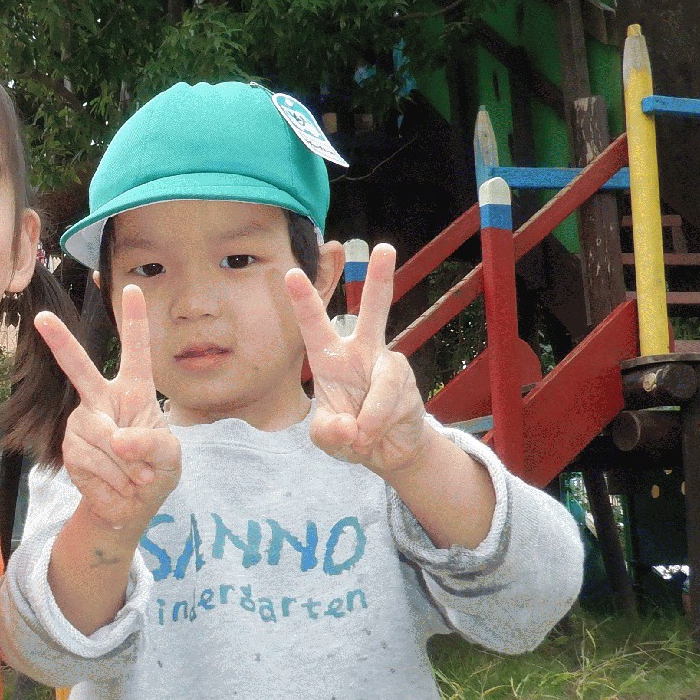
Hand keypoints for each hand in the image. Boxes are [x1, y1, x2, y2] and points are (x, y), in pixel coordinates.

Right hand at [34, 285, 180, 529]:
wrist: (130, 506)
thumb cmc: (155, 470)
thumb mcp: (169, 456)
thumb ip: (152, 443)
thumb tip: (117, 439)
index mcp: (135, 390)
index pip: (136, 350)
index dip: (135, 320)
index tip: (132, 287)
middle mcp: (102, 398)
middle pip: (79, 367)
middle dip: (60, 341)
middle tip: (41, 318)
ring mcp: (82, 421)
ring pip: (99, 433)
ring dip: (125, 464)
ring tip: (134, 477)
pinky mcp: (70, 446)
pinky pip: (90, 457)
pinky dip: (112, 476)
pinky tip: (118, 483)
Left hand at [284, 242, 428, 475]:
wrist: (388, 452)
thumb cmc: (349, 435)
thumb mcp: (326, 438)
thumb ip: (327, 433)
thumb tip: (349, 427)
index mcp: (330, 358)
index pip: (314, 325)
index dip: (304, 301)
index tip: (290, 273)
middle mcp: (362, 353)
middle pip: (376, 310)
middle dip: (380, 278)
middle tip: (385, 247)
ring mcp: (388, 366)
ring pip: (383, 382)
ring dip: (370, 416)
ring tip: (360, 436)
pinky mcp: (409, 384)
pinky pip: (392, 401)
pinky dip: (378, 424)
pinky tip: (374, 435)